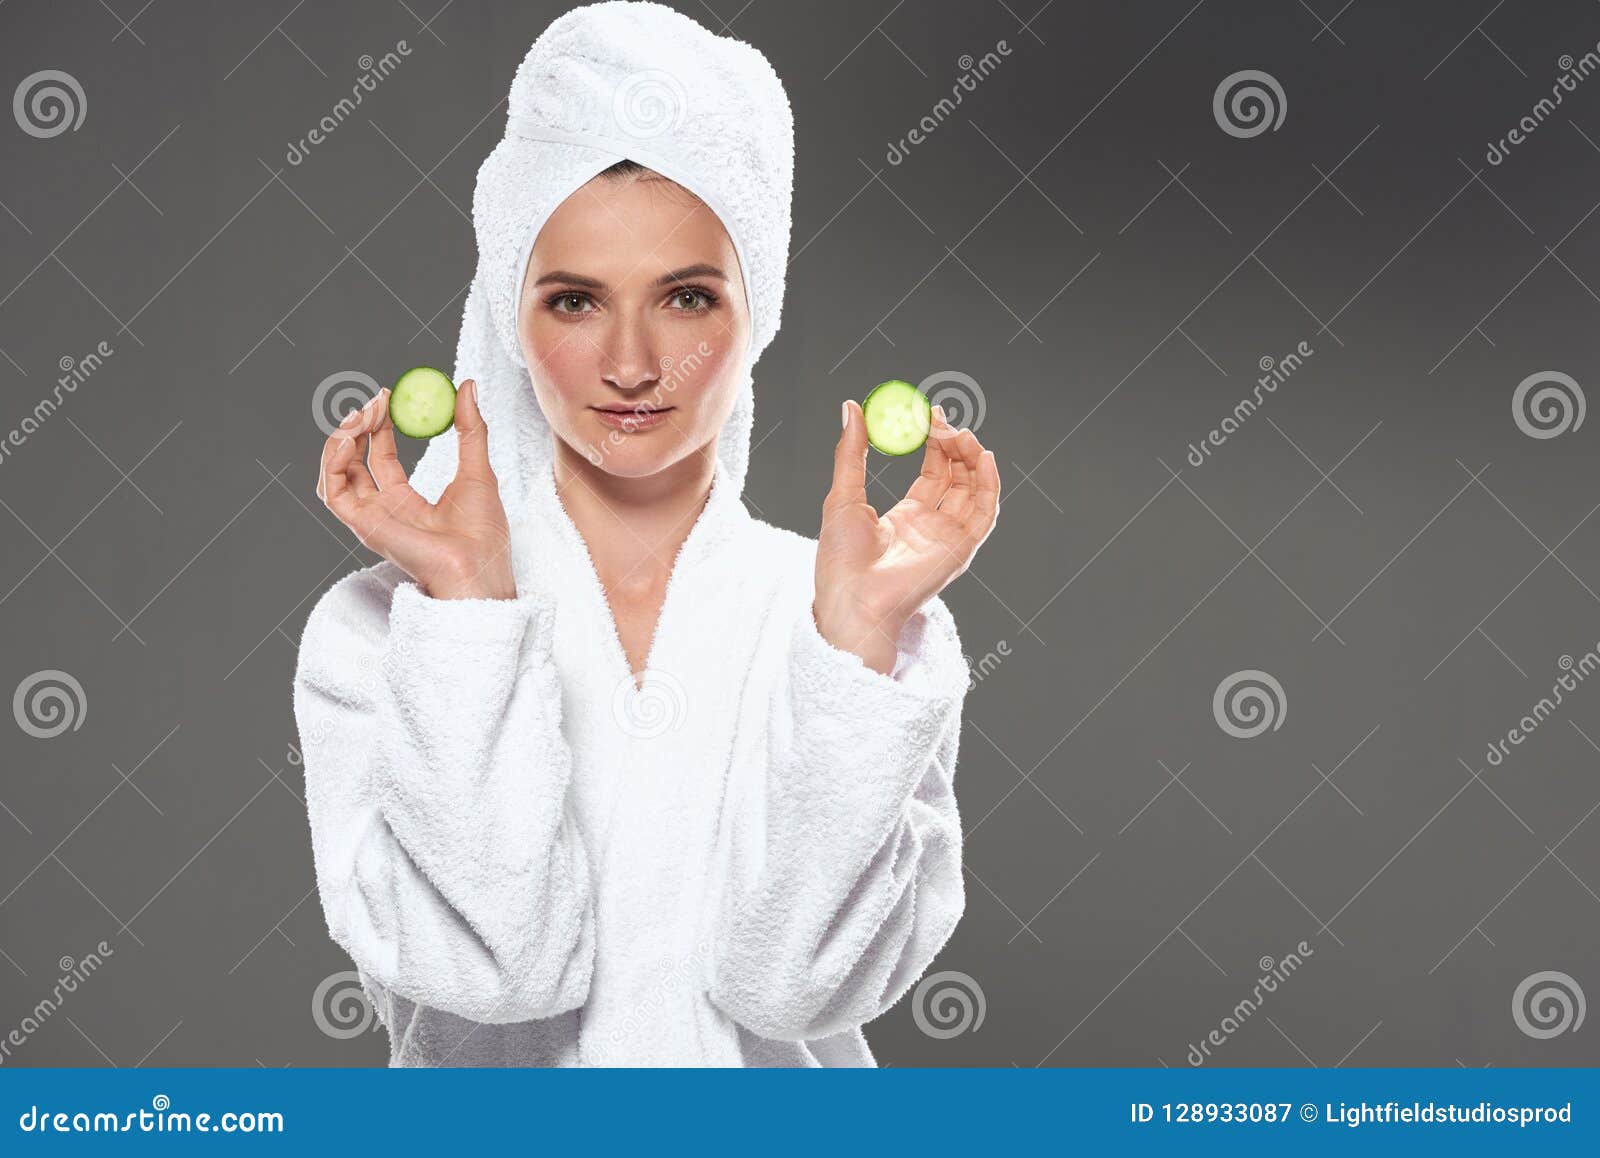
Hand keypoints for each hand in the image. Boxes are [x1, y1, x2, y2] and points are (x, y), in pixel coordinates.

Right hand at [317, 378, 517, 601]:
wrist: (481, 569)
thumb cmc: (484, 534)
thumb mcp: (478, 469)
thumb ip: (470, 429)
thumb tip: (468, 386)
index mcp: (409, 503)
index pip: (382, 458)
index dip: (379, 426)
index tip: (386, 396)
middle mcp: (385, 511)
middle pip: (356, 463)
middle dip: (359, 427)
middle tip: (374, 401)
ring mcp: (373, 520)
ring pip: (338, 475)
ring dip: (341, 441)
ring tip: (359, 414)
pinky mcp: (364, 527)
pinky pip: (334, 493)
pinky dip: (334, 464)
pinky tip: (349, 440)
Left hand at [814, 401, 1000, 673]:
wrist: (851, 602)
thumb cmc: (840, 561)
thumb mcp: (842, 496)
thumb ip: (850, 453)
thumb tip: (851, 408)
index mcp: (905, 518)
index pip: (932, 473)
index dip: (935, 443)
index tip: (931, 414)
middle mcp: (931, 528)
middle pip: (957, 479)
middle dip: (955, 446)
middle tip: (944, 420)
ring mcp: (947, 539)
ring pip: (973, 491)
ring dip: (972, 459)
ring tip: (961, 433)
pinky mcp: (960, 549)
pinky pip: (985, 514)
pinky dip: (990, 485)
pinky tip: (984, 457)